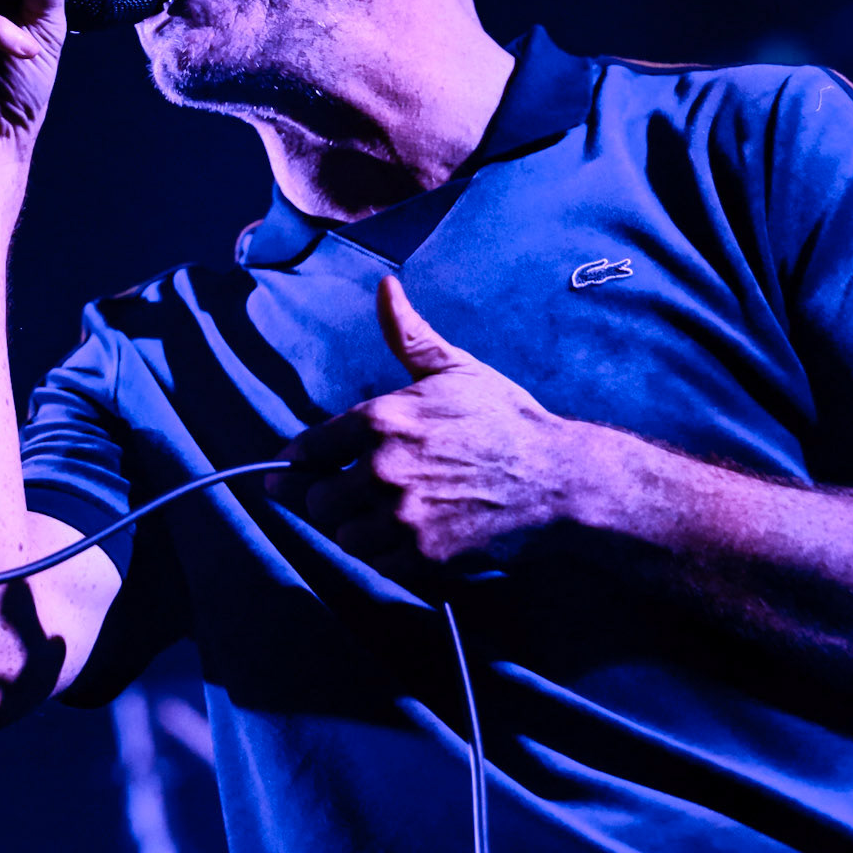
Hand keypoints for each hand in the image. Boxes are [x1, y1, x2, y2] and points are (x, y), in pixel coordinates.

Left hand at [270, 275, 587, 578]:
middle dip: (326, 497)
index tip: (294, 468)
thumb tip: (385, 287)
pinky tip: (404, 537)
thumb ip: (408, 334)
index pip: (307, 450)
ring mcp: (403, 516)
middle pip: (316, 500)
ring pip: (343, 536)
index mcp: (381, 419)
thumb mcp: (455, 368)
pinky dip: (385, 556)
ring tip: (375, 517)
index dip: (298, 461)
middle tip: (343, 494)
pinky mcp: (424, 556)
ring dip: (354, 529)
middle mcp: (383, 469)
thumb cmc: (505, 418)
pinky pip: (378, 565)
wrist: (558, 477)